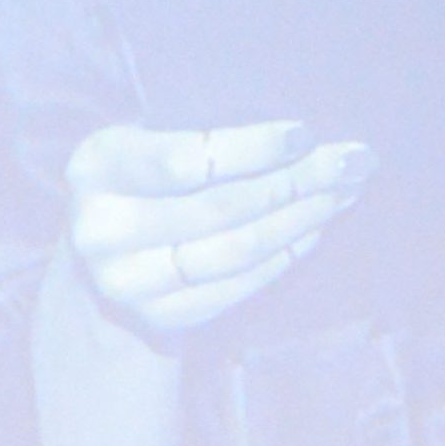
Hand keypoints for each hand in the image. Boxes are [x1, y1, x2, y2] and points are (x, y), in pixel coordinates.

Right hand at [64, 121, 373, 334]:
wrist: (105, 250)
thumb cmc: (146, 176)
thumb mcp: (153, 135)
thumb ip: (203, 128)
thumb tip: (303, 137)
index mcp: (96, 168)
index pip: (185, 160)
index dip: (253, 149)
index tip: (306, 135)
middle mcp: (99, 229)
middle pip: (220, 207)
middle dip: (295, 183)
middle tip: (348, 164)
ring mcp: (123, 280)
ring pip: (234, 250)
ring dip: (299, 221)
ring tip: (339, 196)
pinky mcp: (154, 316)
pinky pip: (235, 288)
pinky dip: (281, 258)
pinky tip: (310, 233)